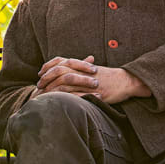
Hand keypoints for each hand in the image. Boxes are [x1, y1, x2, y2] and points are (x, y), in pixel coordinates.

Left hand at [35, 55, 149, 103]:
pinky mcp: (91, 92)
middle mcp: (82, 70)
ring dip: (52, 88)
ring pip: (64, 82)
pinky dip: (64, 98)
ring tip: (44, 95)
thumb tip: (68, 72)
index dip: (48, 66)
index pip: (60, 61)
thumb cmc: (111, 77)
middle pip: (59, 70)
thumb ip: (81, 70)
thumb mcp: (94, 70)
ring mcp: (87, 81)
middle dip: (46, 77)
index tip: (40, 72)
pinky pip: (74, 95)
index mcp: (81, 65)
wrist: (126, 81)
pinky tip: (57, 103)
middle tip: (38, 85)